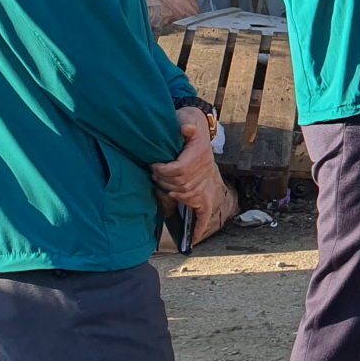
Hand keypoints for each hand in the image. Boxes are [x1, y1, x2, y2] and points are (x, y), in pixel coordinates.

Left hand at [152, 117, 227, 233]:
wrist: (198, 130)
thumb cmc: (189, 125)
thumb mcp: (187, 120)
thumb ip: (186, 124)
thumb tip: (186, 128)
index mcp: (199, 155)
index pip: (180, 170)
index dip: (164, 170)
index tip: (154, 165)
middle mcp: (205, 171)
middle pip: (180, 184)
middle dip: (163, 181)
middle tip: (154, 175)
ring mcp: (206, 184)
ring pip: (186, 196)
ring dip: (171, 193)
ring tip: (161, 186)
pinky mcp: (205, 194)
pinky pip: (205, 215)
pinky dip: (198, 227)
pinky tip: (191, 241)